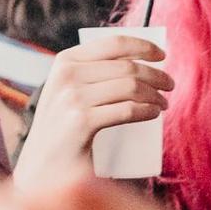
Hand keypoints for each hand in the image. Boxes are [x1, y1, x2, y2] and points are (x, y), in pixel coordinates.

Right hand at [12, 35, 173, 188]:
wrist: (40, 166)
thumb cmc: (62, 129)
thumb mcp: (68, 92)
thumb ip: (91, 74)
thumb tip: (139, 61)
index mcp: (66, 61)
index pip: (114, 43)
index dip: (143, 46)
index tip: (162, 55)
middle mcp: (67, 75)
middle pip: (128, 67)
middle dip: (157, 74)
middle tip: (170, 85)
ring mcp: (72, 98)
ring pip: (131, 87)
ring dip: (155, 94)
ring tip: (163, 103)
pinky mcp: (81, 122)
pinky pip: (127, 110)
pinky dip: (147, 110)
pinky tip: (154, 113)